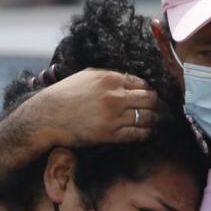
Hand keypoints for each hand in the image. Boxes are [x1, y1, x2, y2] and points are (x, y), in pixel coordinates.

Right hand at [25, 69, 163, 147]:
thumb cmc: (64, 95)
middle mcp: (115, 96)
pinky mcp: (110, 134)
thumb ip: (109, 76)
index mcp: (110, 78)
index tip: (154, 96)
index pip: (142, 83)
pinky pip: (136, 134)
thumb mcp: (86, 76)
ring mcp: (113, 116)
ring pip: (147, 117)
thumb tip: (128, 79)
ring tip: (160, 122)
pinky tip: (147, 133)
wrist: (47, 117)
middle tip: (164, 109)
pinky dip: (146, 133)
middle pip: (150, 99)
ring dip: (156, 120)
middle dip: (160, 105)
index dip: (150, 90)